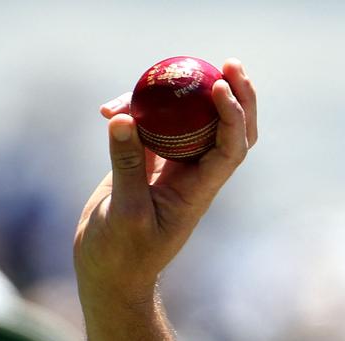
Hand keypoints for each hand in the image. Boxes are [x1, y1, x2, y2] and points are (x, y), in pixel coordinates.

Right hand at [74, 58, 258, 305]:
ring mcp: (172, 168)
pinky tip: (110, 106)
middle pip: (227, 129)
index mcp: (199, 191)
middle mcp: (194, 175)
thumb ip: (126, 165)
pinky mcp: (146, 164)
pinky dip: (137, 112)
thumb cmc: (123, 255)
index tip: (220, 87)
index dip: (233, 116)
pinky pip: (152, 128)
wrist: (109, 274)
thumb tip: (124, 118)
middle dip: (235, 96)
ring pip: (190, 123)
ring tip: (168, 68)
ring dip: (186, 96)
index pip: (230, 148)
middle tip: (228, 63)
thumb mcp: (125, 212)